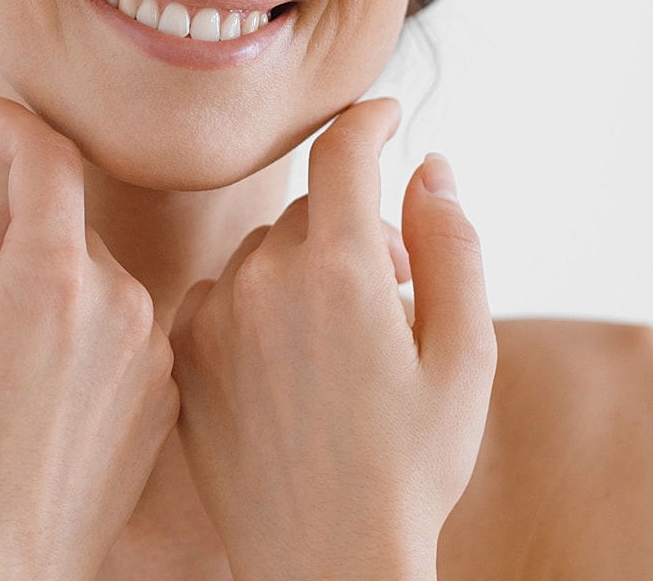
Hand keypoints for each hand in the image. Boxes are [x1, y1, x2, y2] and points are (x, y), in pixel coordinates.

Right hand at [0, 91, 178, 580]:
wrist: (2, 570)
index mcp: (56, 279)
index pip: (48, 158)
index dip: (9, 121)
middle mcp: (123, 303)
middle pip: (63, 226)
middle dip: (3, 236)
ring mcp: (153, 352)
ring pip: (92, 278)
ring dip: (38, 288)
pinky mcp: (165, 395)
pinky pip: (119, 330)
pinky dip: (75, 333)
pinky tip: (31, 391)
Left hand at [168, 99, 496, 580]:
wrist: (328, 560)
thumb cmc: (412, 467)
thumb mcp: (466, 355)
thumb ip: (451, 244)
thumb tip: (429, 166)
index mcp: (342, 269)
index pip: (344, 148)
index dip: (369, 118)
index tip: (384, 116)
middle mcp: (266, 279)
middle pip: (312, 209)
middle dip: (356, 229)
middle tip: (393, 291)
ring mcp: (215, 317)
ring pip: (265, 252)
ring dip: (304, 270)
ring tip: (341, 344)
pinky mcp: (186, 356)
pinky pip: (221, 295)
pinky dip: (254, 307)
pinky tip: (288, 365)